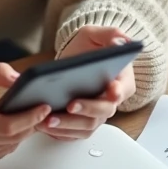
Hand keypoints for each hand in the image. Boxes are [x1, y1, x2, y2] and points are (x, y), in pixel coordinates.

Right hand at [0, 56, 50, 168]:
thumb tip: (21, 80)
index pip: (5, 125)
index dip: (30, 118)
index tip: (43, 107)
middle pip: (10, 139)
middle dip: (29, 125)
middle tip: (37, 111)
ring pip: (6, 149)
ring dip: (18, 135)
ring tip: (16, 118)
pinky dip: (4, 145)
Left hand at [42, 26, 136, 140]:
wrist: (75, 61)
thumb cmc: (89, 48)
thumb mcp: (97, 34)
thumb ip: (111, 34)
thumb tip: (121, 41)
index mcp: (121, 81)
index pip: (123, 89)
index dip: (116, 93)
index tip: (109, 91)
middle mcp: (110, 102)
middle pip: (102, 112)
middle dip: (86, 111)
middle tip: (69, 106)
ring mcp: (96, 115)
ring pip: (86, 127)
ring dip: (67, 126)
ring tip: (48, 120)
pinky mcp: (81, 122)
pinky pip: (73, 134)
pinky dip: (59, 133)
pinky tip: (44, 126)